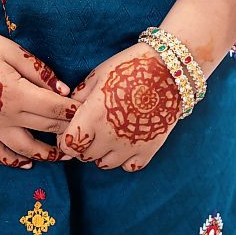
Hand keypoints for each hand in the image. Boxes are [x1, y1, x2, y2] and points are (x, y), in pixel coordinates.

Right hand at [0, 18, 79, 168]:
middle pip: (46, 128)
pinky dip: (13, 161)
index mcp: (18, 93)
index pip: (55, 108)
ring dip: (47, 154)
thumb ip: (40, 72)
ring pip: (25, 149)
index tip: (89, 113)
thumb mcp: (11, 50)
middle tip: (83, 134)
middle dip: (67, 131)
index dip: (74, 111)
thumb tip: (64, 90)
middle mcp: (6, 116)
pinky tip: (27, 163)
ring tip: (63, 155)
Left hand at [58, 43, 180, 171]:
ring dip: (101, 153)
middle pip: (84, 155)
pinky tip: (127, 142)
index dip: (66, 139)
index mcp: (93, 116)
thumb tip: (68, 112)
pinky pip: (129, 166)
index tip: (70, 131)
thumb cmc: (129, 67)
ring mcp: (129, 146)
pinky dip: (124, 159)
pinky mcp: (149, 150)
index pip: (68, 144)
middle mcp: (109, 136)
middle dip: (83, 145)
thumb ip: (79, 98)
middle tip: (90, 131)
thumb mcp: (97, 76)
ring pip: (104, 164)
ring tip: (108, 135)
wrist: (170, 69)